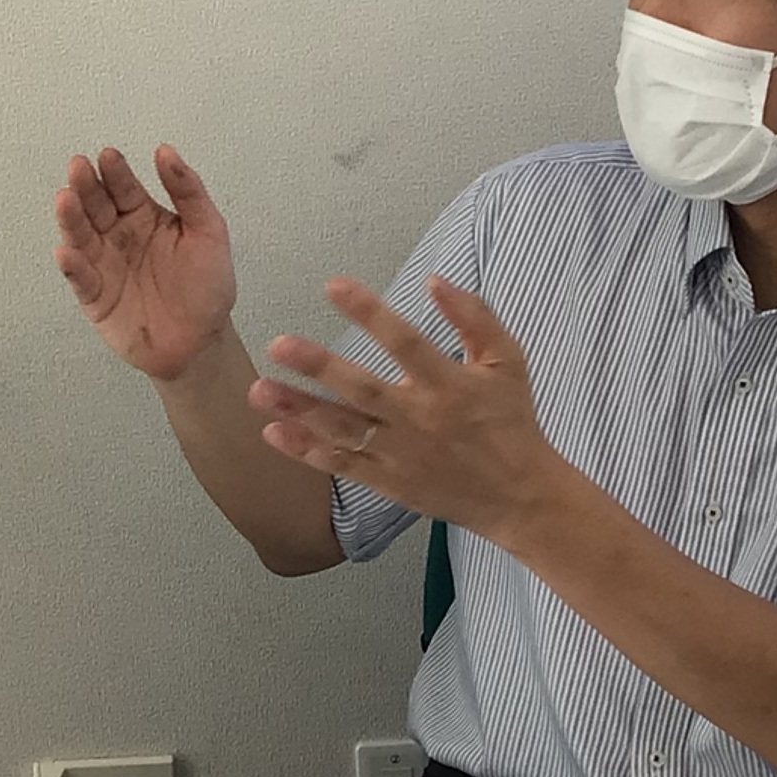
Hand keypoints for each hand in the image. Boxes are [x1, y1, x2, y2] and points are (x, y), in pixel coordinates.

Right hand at [54, 146, 236, 383]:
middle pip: (96, 206)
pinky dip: (72, 266)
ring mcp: (103, 265)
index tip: (108, 156)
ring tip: (65, 199)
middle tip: (78, 168)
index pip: (124, 188)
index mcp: (144, 217)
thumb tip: (164, 151)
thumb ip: (189, 191)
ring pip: (81, 237)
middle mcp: (118, 236)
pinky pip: (80, 279)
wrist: (202, 341)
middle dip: (86, 186)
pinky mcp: (95, 297)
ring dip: (70, 218)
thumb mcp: (209, 232)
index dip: (115, 172)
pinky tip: (67, 252)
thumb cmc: (206, 287)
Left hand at [251, 275, 561, 545]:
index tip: (333, 286)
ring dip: (298, 410)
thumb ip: (475, 317)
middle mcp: (421, 420)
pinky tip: (274, 432)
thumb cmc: (512, 421)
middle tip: (278, 344)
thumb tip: (436, 280)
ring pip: (342, 430)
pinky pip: (343, 465)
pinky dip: (307, 451)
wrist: (519, 496)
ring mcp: (401, 455)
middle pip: (362, 390)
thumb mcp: (509, 361)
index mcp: (450, 385)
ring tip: (258, 390)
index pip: (404, 342)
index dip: (369, 312)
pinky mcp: (390, 483)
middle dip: (318, 367)